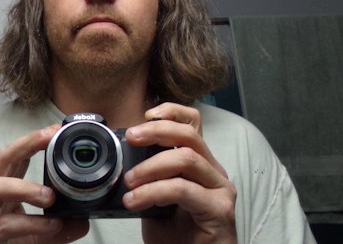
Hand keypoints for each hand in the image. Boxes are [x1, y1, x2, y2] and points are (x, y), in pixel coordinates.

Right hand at [0, 125, 88, 243]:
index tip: (56, 130)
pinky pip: (3, 225)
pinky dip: (30, 223)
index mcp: (2, 195)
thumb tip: (83, 220)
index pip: (16, 158)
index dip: (33, 140)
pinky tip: (51, 225)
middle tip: (50, 139)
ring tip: (50, 196)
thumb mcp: (38, 237)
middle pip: (1, 160)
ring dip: (25, 187)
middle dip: (25, 144)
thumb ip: (59, 228)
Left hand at [122, 103, 236, 243]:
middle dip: (155, 131)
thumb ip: (149, 176)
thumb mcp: (157, 197)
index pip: (193, 123)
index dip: (171, 111)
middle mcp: (214, 172)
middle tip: (130, 138)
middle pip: (189, 134)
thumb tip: (122, 157)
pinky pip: (184, 189)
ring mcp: (220, 190)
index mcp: (200, 163)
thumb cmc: (177, 237)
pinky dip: (155, 191)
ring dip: (151, 166)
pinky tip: (136, 201)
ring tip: (129, 182)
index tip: (145, 115)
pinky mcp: (220, 210)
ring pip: (187, 158)